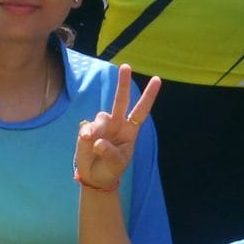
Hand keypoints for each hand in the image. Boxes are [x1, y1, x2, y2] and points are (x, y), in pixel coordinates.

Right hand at [75, 64, 160, 192]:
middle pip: (121, 100)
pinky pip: (86, 127)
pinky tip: (86, 142)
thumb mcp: (117, 164)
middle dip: (123, 83)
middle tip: (125, 66)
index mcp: (130, 130)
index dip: (149, 96)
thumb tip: (97, 141)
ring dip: (98, 129)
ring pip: (101, 117)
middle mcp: (117, 123)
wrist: (95, 177)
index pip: (141, 110)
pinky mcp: (87, 130)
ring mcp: (101, 126)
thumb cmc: (111, 169)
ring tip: (92, 144)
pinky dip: (86, 135)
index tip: (157, 79)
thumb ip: (109, 153)